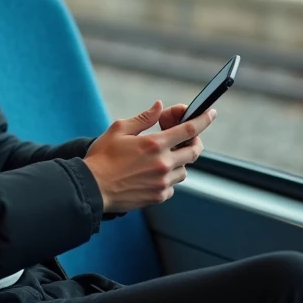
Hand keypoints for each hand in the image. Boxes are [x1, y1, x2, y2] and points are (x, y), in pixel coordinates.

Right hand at [83, 101, 215, 213]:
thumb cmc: (102, 157)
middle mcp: (163, 164)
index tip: (211, 113)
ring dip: (178, 161)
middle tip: (187, 138)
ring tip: (162, 157)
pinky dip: (168, 179)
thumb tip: (159, 107)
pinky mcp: (158, 196)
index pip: (189, 129)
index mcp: (155, 144)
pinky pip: (172, 186)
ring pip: (184, 170)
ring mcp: (162, 182)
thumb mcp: (120, 129)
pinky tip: (153, 174)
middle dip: (194, 142)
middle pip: (194, 151)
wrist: (92, 188)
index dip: (203, 119)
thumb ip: (144, 118)